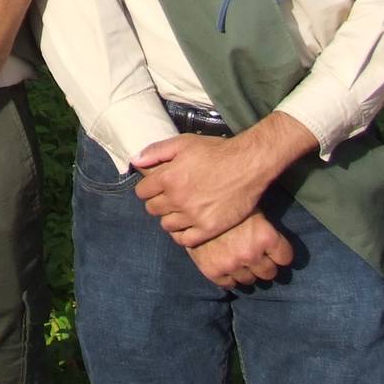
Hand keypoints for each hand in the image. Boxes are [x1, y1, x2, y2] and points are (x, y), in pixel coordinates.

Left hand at [132, 134, 263, 246]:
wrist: (248, 164)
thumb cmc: (217, 151)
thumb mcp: (184, 143)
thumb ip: (156, 151)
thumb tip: (135, 161)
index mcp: (168, 178)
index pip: (142, 192)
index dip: (148, 188)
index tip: (157, 187)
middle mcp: (177, 199)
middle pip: (153, 209)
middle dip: (158, 202)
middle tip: (170, 197)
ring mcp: (193, 216)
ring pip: (167, 225)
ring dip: (170, 218)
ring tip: (181, 210)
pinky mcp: (208, 228)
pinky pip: (185, 240)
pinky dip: (183, 234)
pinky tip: (189, 225)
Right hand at [186, 210, 294, 288]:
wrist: (191, 204)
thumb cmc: (225, 202)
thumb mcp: (249, 208)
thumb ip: (264, 228)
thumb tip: (277, 244)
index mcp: (265, 236)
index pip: (285, 258)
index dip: (280, 254)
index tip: (275, 252)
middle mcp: (251, 254)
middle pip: (270, 272)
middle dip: (265, 265)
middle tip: (257, 258)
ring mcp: (232, 265)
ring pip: (250, 280)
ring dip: (247, 272)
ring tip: (240, 261)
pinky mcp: (213, 271)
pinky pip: (229, 285)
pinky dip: (229, 278)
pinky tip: (227, 267)